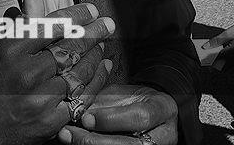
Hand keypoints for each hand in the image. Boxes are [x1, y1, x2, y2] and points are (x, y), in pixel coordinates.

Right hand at [0, 1, 115, 144]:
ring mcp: (40, 98)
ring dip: (95, 56)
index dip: (77, 15)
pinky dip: (95, 82)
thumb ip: (24, 20)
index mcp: (12, 51)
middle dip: (94, 32)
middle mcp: (27, 73)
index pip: (53, 25)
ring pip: (79, 71)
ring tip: (102, 45)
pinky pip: (81, 97)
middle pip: (70, 46)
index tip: (91, 11)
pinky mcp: (51, 120)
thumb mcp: (1, 48)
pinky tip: (101, 69)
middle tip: (107, 24)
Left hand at [57, 84, 177, 144]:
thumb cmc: (135, 100)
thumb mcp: (123, 93)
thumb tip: (79, 110)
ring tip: (69, 137)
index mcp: (163, 109)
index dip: (111, 119)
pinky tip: (78, 142)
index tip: (86, 117)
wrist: (151, 111)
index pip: (140, 116)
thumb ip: (105, 102)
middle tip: (70, 133)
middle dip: (96, 140)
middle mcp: (164, 135)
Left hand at [205, 18, 233, 70]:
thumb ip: (217, 41)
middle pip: (223, 67)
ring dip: (223, 60)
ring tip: (217, 52)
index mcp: (232, 52)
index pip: (217, 61)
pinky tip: (229, 50)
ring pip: (230, 64)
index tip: (203, 60)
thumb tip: (206, 46)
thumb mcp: (229, 33)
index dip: (209, 61)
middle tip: (209, 58)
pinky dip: (230, 58)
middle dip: (215, 64)